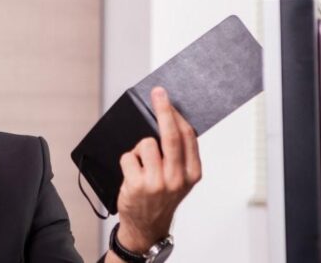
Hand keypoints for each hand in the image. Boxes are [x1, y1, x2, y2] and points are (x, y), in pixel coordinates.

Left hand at [114, 87, 201, 255]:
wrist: (146, 226)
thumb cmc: (161, 198)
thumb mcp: (181, 179)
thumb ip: (180, 155)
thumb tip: (170, 120)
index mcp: (192, 173)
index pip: (187, 136)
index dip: (176, 114)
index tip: (167, 98)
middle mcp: (177, 178)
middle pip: (170, 135)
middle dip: (163, 110)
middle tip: (158, 94)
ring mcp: (157, 182)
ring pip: (145, 144)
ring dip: (139, 149)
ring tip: (141, 164)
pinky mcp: (137, 185)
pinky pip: (128, 156)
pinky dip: (127, 160)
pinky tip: (132, 174)